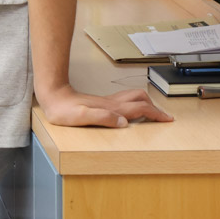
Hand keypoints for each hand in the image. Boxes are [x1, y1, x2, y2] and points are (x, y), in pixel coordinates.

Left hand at [38, 85, 172, 127]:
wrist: (52, 96)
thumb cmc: (63, 110)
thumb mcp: (81, 117)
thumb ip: (102, 118)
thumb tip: (123, 122)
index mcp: (110, 108)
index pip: (139, 108)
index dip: (155, 113)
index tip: (167, 119)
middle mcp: (111, 103)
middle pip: (140, 98)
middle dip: (155, 106)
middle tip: (164, 116)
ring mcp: (106, 101)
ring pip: (133, 97)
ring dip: (146, 103)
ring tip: (153, 112)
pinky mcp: (100, 102)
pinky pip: (124, 100)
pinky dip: (135, 104)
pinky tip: (131, 110)